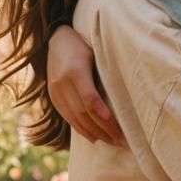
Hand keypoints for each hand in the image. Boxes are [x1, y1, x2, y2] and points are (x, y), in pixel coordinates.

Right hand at [47, 26, 123, 144]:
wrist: (56, 38)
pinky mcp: (53, 97)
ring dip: (94, 133)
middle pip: (84, 113)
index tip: (120, 129)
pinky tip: (94, 137)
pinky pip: (68, 117)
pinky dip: (81, 129)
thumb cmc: (85, 43)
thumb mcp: (97, 51)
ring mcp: (55, 91)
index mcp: (75, 70)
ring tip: (112, 142)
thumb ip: (106, 71)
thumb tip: (127, 93)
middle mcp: (62, 83)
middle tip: (122, 140)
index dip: (105, 117)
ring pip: (75, 119)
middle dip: (104, 130)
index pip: (90, 100)